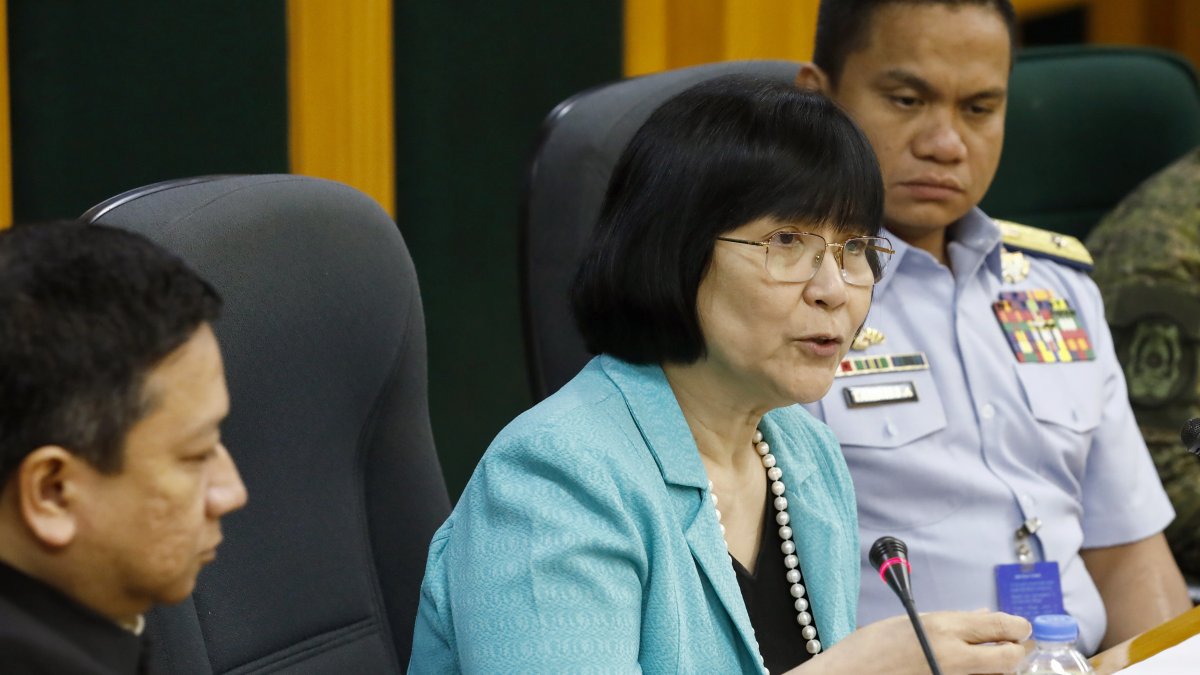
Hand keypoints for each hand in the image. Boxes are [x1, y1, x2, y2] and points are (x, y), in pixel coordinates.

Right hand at [792, 610, 1030, 674]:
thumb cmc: (871, 647)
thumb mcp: (911, 622)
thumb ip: (950, 622)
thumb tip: (983, 619)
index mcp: (943, 628)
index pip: (1000, 627)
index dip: (1018, 627)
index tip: (1023, 627)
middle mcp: (953, 656)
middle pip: (1008, 658)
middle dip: (1017, 652)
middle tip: (1018, 646)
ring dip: (998, 667)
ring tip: (993, 658)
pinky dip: (978, 674)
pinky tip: (969, 669)